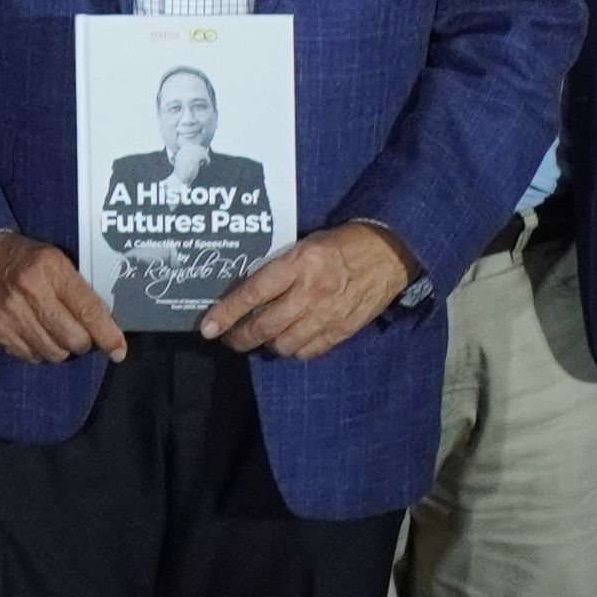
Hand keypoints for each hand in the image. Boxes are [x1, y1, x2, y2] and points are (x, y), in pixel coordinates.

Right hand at [0, 227, 126, 365]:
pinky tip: (35, 335)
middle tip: (79, 333)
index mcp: (50, 269)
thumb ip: (76, 287)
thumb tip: (103, 324)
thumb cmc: (19, 255)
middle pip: (75, 340)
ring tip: (54, 333)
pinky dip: (39, 352)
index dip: (109, 336)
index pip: (90, 311)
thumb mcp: (52, 257)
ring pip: (54, 353)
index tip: (118, 350)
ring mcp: (11, 315)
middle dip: (84, 342)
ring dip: (61, 349)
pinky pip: (31, 357)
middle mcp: (30, 292)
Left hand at [203, 220, 417, 360]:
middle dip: (240, 337)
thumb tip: (246, 288)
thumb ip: (278, 267)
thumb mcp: (304, 244)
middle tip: (229, 337)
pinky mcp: (343, 331)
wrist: (388, 253)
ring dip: (267, 345)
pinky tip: (289, 341)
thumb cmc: (339, 244)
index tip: (208, 328)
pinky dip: (294, 350)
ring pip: (285, 345)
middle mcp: (310, 293)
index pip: (253, 294)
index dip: (227, 313)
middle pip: (265, 327)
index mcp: (297, 265)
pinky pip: (310, 351)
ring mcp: (328, 315)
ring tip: (260, 337)